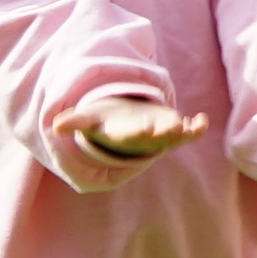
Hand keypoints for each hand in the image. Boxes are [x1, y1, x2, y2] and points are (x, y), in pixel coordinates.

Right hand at [72, 97, 202, 163]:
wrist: (123, 124)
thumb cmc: (105, 120)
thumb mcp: (88, 119)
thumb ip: (74, 122)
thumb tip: (55, 125)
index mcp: (124, 134)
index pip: (130, 136)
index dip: (138, 133)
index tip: (144, 128)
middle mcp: (144, 138)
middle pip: (155, 138)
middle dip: (163, 133)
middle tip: (173, 128)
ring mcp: (161, 135)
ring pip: (174, 137)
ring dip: (182, 132)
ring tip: (188, 124)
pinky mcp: (175, 130)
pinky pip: (190, 134)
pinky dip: (197, 129)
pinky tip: (201, 119)